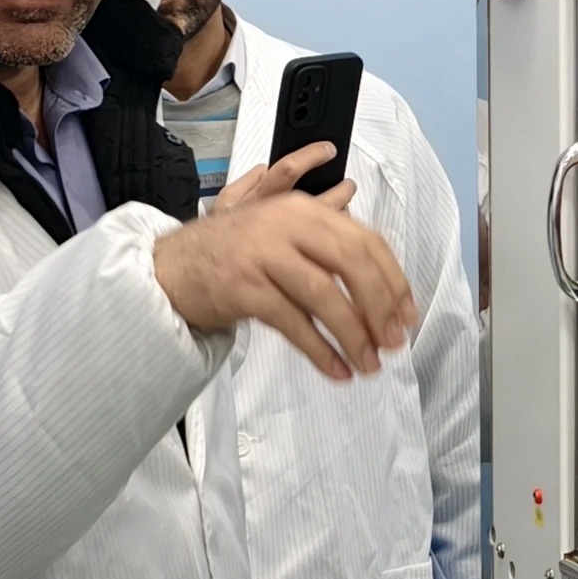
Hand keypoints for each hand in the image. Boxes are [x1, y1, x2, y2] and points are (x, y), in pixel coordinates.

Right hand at [151, 139, 416, 381]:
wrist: (170, 268)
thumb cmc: (232, 255)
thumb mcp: (280, 232)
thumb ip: (325, 239)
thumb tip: (378, 274)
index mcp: (303, 208)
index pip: (365, 240)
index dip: (393, 280)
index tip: (407, 314)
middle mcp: (285, 223)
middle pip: (351, 262)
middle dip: (380, 306)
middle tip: (392, 341)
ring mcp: (262, 253)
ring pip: (324, 295)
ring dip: (353, 335)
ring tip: (368, 363)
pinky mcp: (242, 287)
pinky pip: (293, 323)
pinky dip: (320, 351)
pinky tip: (336, 370)